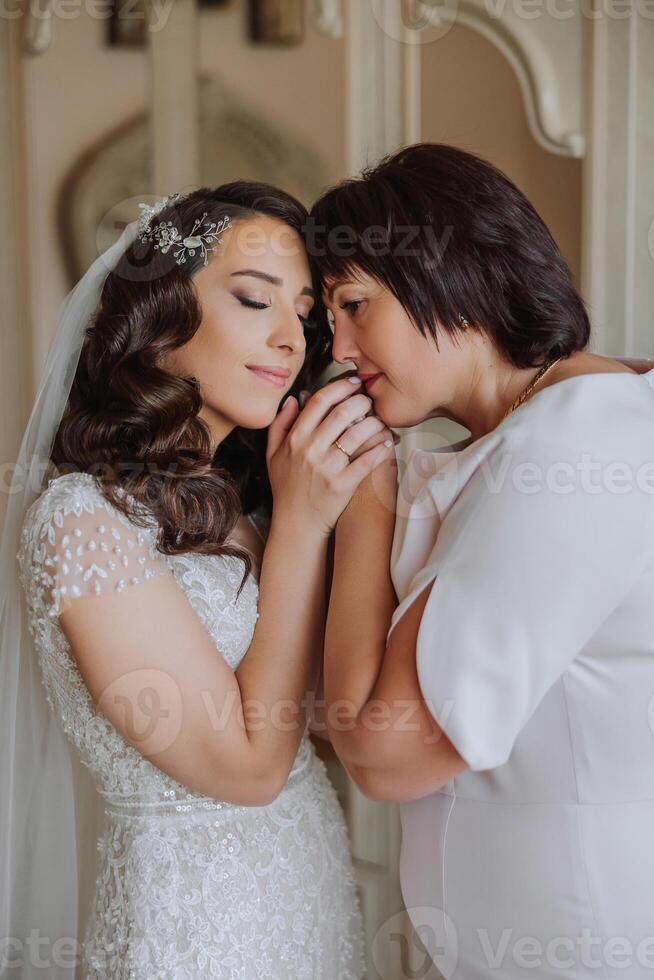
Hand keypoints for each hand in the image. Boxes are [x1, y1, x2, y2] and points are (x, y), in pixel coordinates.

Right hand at [266, 377, 394, 537]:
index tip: (353, 383)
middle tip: (371, 400)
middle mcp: (310, 450)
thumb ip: (279, 425)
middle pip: (342, 413)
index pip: (319, 402)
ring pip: (358, 434)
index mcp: (294, 439)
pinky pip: (367, 461)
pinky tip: (388, 443)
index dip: (339, 387)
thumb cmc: (287, 488)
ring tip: (381, 421)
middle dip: (362, 401)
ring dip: (374, 423)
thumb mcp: (273, 455)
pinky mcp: (343, 485)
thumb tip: (292, 399)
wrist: (296, 524)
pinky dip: (381, 449)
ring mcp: (327, 468)